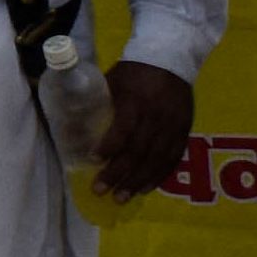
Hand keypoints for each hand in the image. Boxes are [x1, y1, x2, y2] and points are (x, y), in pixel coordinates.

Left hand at [93, 57, 195, 208]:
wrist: (171, 59)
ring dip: (138, 181)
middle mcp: (157, 116)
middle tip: (101, 190)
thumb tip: (71, 129)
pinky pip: (173, 158)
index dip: (109, 146)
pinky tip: (146, 189)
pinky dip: (159, 175)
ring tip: (121, 198)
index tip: (93, 160)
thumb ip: (97, 104)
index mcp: (136, 101)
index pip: (124, 128)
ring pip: (157, 159)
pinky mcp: (184, 131)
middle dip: (119, 173)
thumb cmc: (133, 72)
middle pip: (139, 150)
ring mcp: (173, 125)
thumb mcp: (111, 81)